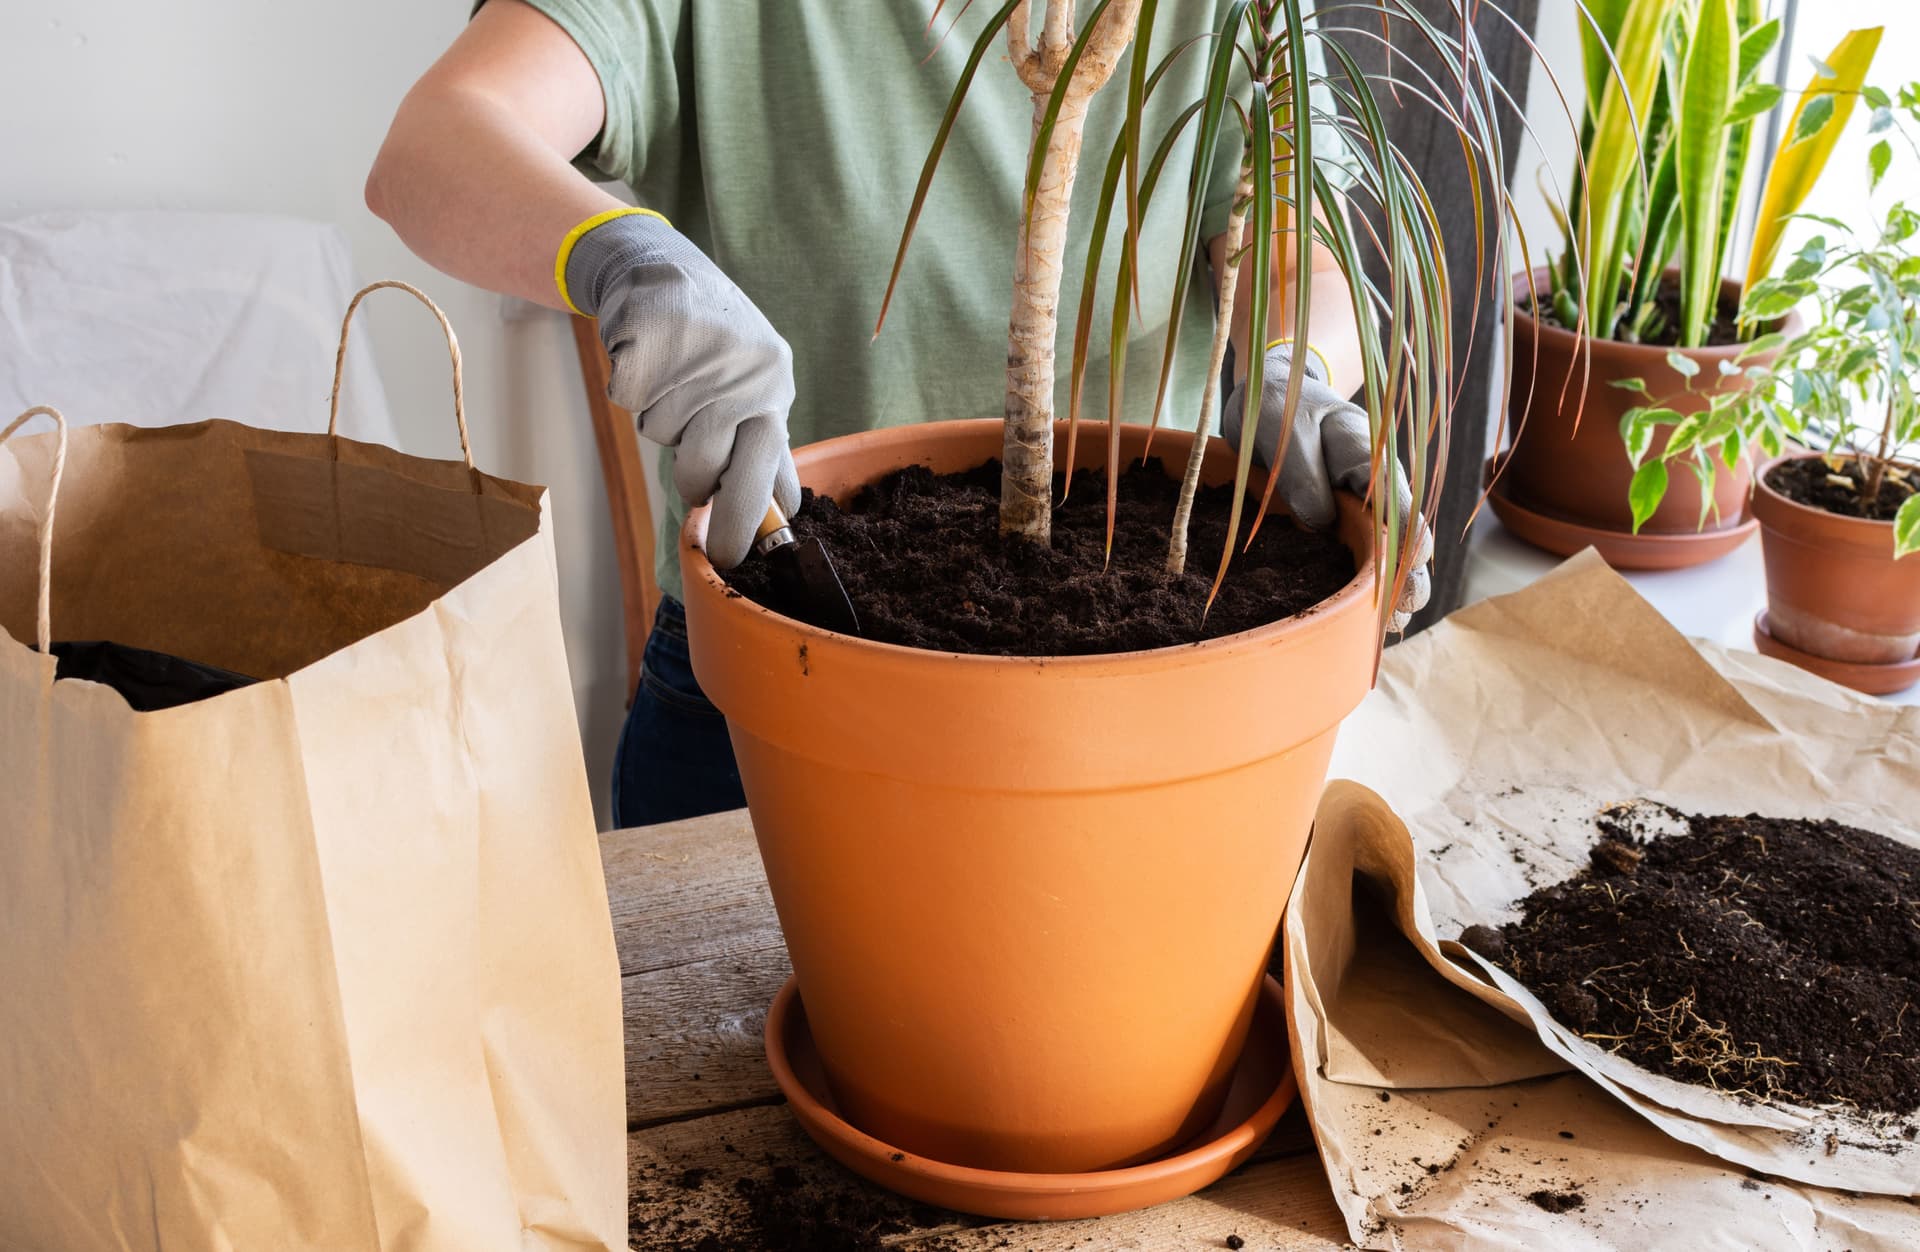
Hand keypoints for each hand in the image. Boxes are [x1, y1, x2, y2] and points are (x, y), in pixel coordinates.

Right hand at [565, 211, 800, 568]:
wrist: (661, 267)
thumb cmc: (714, 341)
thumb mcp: (755, 384)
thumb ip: (762, 442)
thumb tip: (784, 513)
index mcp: (775, 387)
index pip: (770, 468)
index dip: (751, 519)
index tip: (735, 556)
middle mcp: (743, 373)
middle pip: (713, 470)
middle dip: (706, 504)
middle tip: (702, 523)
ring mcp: (696, 358)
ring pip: (664, 438)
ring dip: (661, 423)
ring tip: (672, 384)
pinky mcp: (650, 342)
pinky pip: (631, 402)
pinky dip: (632, 390)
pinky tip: (647, 361)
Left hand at [1222, 343, 1432, 631]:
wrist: (1274, 392)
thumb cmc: (1279, 407)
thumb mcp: (1283, 429)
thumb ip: (1303, 472)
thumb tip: (1320, 522)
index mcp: (1367, 451)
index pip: (1396, 497)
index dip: (1407, 534)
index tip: (1412, 564)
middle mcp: (1376, 480)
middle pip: (1406, 530)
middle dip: (1409, 571)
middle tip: (1404, 608)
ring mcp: (1366, 502)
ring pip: (1391, 548)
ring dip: (1393, 586)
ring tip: (1392, 626)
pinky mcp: (1349, 518)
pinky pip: (1365, 552)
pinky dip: (1369, 582)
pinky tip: (1368, 617)